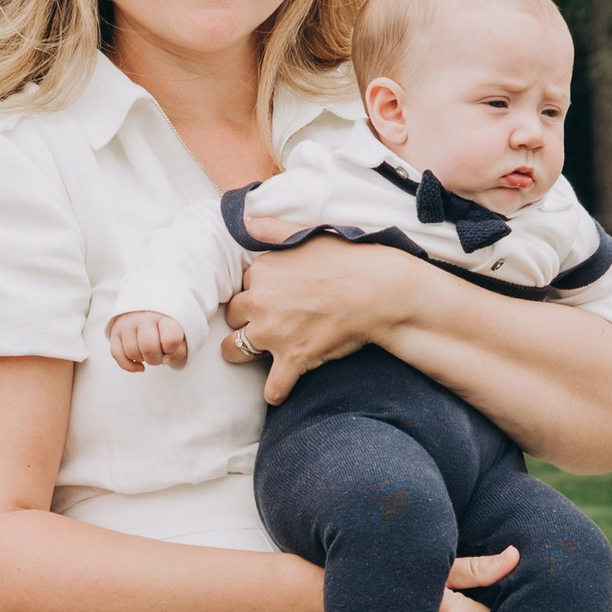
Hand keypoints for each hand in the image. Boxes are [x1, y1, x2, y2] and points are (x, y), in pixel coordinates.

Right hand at [109, 307, 190, 372]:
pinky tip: (139, 365)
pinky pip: (117, 354)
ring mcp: (127, 323)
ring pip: (132, 353)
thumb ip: (179, 350)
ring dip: (142, 360)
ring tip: (149, 352)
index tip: (171, 345)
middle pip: (148, 348)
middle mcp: (144, 316)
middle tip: (159, 354)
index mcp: (165, 315)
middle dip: (156, 359)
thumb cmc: (167, 326)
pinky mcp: (115, 330)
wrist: (151, 307)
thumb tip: (165, 359)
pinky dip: (128, 365)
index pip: (170, 339)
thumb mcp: (181, 335)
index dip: (172, 349)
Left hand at [223, 241, 408, 403]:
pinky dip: (276, 391)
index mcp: (261, 272)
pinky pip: (272, 387)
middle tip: (265, 324)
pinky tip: (280, 390)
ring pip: (235, 352)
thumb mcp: (308, 235)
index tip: (268, 299)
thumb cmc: (348, 260)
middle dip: (244, 322)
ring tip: (260, 354)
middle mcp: (260, 302)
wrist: (379, 290)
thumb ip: (273, 230)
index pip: (240, 288)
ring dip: (244, 354)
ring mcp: (274, 333)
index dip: (253, 295)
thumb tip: (246, 221)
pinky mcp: (294, 358)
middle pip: (232, 319)